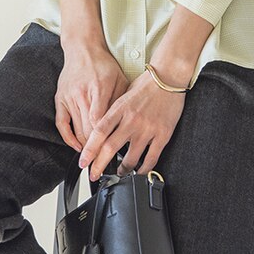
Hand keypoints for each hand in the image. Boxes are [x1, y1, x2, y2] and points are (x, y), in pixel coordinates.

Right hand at [55, 39, 129, 153]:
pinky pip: (62, 124)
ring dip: (85, 147)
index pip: (100, 123)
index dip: (104, 142)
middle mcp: (81, 96)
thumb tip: (125, 125)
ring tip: (94, 160)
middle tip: (103, 165)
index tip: (110, 156)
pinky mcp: (60, 100)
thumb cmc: (104, 65)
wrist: (83, 49)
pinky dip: (69, 138)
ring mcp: (68, 99)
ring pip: (76, 130)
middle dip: (96, 150)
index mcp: (98, 90)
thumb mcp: (120, 80)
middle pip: (88, 131)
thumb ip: (121, 103)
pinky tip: (77, 146)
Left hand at [78, 66, 186, 180]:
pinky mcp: (162, 135)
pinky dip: (144, 168)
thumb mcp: (123, 94)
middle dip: (99, 166)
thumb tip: (101, 131)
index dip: (90, 150)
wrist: (169, 78)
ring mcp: (148, 129)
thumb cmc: (146, 84)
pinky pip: (151, 158)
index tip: (83, 161)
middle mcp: (132, 120)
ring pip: (130, 158)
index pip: (99, 133)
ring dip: (122, 170)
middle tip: (93, 175)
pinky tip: (139, 171)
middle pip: (110, 148)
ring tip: (119, 173)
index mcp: (120, 109)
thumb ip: (113, 113)